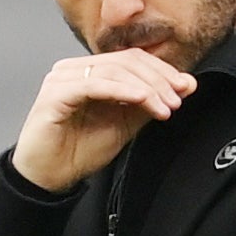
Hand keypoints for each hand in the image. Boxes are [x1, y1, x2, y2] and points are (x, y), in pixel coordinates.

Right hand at [11, 48, 196, 190]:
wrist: (49, 177)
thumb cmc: (79, 150)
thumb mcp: (124, 124)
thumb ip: (149, 103)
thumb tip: (185, 86)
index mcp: (91, 72)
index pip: (132, 59)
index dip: (162, 70)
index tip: (186, 88)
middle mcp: (75, 69)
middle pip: (125, 61)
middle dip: (158, 80)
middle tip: (177, 100)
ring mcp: (63, 79)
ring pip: (114, 70)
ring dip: (146, 87)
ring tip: (165, 107)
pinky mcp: (55, 94)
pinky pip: (94, 85)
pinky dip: (122, 90)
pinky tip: (142, 99)